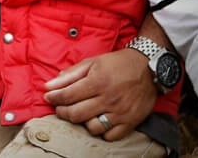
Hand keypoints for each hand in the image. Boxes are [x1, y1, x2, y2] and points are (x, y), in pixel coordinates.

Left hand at [42, 49, 156, 139]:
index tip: (49, 98)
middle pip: (76, 114)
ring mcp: (120, 113)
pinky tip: (97, 121)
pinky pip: (110, 136)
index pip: (67, 95)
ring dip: (82, 123)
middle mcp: (108, 99)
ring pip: (92, 128)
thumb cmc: (118, 63)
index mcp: (97, 82)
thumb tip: (50, 85)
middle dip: (63, 112)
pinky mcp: (130, 122)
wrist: (149, 68)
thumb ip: (70, 74)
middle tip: (60, 108)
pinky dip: (101, 132)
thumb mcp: (92, 62)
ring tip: (81, 114)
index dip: (54, 98)